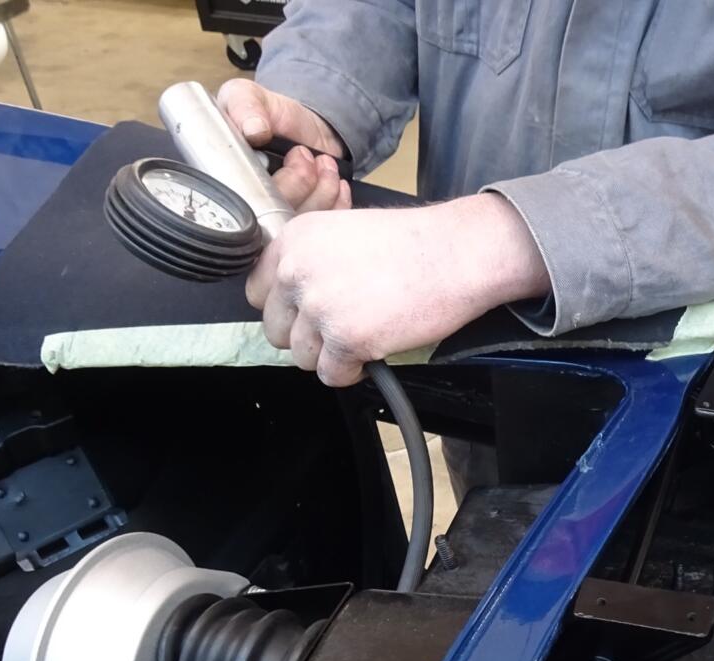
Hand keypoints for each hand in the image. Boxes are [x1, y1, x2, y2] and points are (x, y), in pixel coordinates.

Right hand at [217, 79, 348, 212]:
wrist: (302, 125)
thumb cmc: (266, 113)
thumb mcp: (247, 96)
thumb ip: (244, 105)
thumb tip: (253, 130)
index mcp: (225, 183)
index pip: (241, 205)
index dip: (268, 184)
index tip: (293, 155)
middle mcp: (249, 207)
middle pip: (274, 221)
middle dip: (301, 183)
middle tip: (305, 155)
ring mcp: (277, 219)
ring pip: (301, 224)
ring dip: (322, 191)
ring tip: (324, 163)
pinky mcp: (304, 221)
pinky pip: (322, 225)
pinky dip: (336, 203)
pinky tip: (336, 182)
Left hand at [246, 194, 552, 385]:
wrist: (456, 254)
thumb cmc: (414, 243)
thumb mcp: (344, 232)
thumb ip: (310, 260)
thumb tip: (293, 298)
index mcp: (293, 240)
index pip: (257, 293)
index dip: (286, 309)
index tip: (307, 314)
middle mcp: (297, 272)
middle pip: (275, 329)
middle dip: (307, 336)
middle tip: (340, 329)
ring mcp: (319, 307)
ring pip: (301, 356)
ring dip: (330, 355)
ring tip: (363, 338)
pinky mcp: (346, 339)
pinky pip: (331, 375)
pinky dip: (351, 372)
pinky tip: (373, 352)